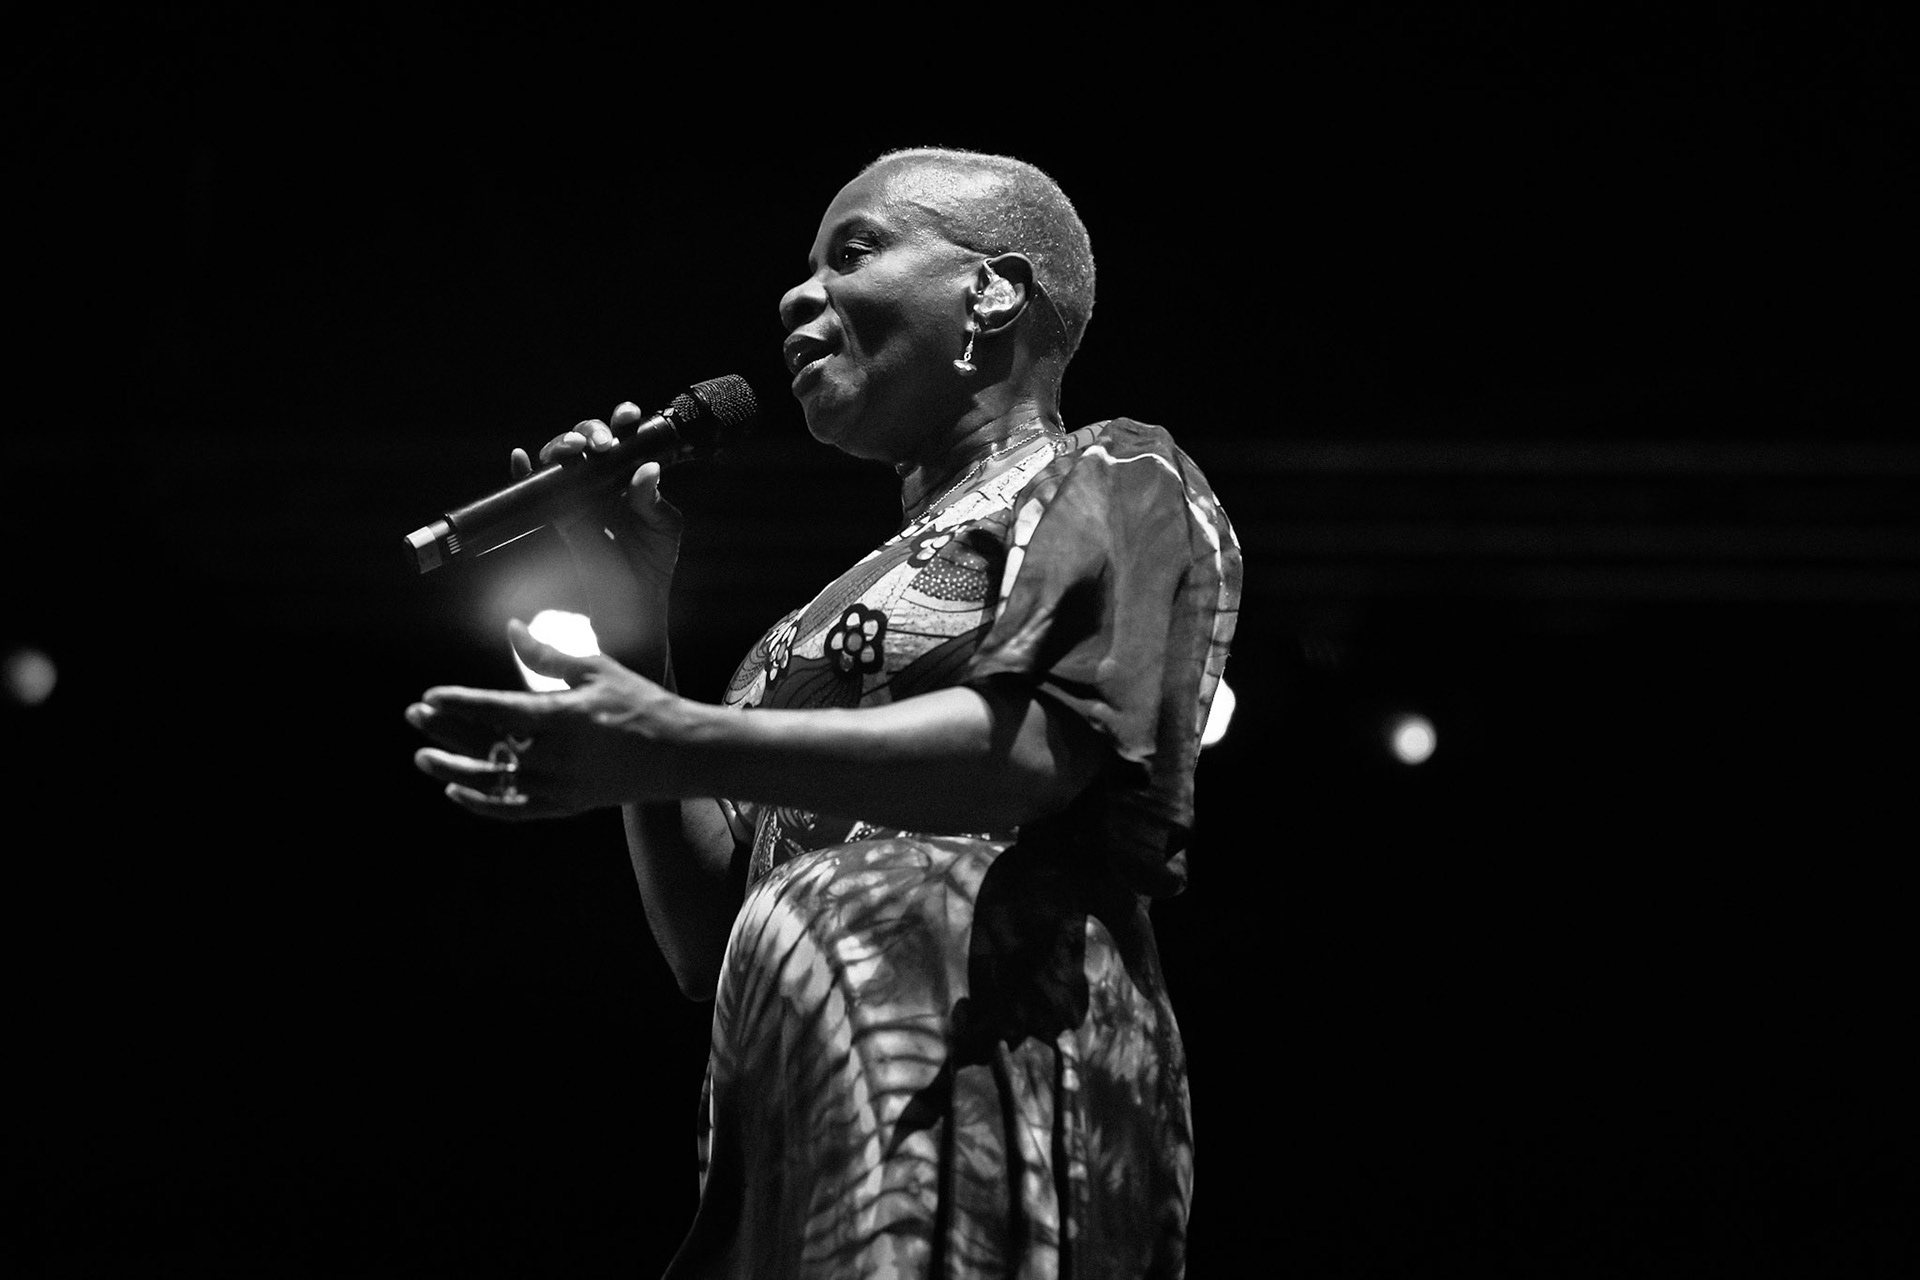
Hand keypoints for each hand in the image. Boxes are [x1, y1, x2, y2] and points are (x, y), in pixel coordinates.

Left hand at [408, 619, 698, 820]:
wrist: (680, 754)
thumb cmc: (641, 704)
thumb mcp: (597, 670)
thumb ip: (548, 655)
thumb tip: (512, 629)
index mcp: (562, 718)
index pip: (496, 711)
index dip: (459, 704)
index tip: (430, 695)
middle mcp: (556, 757)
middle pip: (486, 746)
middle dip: (445, 731)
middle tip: (414, 717)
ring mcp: (559, 787)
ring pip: (493, 783)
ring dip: (453, 769)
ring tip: (423, 757)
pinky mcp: (566, 806)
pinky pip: (514, 811)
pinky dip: (482, 804)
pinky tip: (456, 791)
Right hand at [517, 401, 684, 672]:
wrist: (632, 600)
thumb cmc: (653, 560)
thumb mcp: (663, 528)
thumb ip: (653, 499)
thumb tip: (647, 469)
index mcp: (630, 474)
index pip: (624, 437)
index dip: (622, 420)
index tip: (628, 416)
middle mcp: (603, 478)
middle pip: (587, 438)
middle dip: (591, 430)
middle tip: (602, 445)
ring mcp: (579, 494)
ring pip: (561, 457)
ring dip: (562, 443)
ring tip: (573, 449)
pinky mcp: (560, 515)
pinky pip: (536, 489)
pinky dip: (524, 472)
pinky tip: (521, 459)